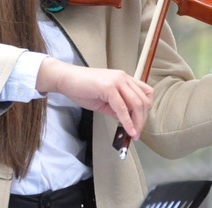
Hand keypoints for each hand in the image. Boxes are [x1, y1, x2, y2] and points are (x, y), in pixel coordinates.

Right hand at [36, 58, 153, 139]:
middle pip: (144, 100)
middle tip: (137, 133)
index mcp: (124, 79)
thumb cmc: (82, 88)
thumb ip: (117, 109)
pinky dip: (127, 121)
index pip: (146, 93)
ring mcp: (117, 81)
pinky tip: (128, 130)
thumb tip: (127, 121)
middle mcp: (124, 78)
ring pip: (136, 104)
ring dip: (137, 122)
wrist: (66, 79)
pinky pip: (122, 107)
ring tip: (134, 134)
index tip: (140, 124)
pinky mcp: (109, 87)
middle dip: (142, 120)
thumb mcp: (104, 100)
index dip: (146, 110)